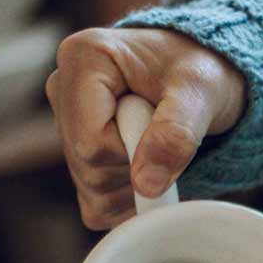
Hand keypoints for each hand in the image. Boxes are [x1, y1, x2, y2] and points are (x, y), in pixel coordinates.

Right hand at [46, 27, 246, 228]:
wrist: (201, 77)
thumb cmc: (200, 70)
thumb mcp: (199, 92)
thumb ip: (175, 134)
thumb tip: (145, 186)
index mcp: (81, 58)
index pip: (91, 142)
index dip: (134, 152)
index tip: (163, 128)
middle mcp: (61, 89)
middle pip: (89, 169)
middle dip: (137, 168)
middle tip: (166, 136)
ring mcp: (63, 123)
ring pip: (92, 191)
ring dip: (136, 185)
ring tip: (158, 144)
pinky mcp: (75, 154)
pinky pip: (95, 204)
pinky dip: (129, 199)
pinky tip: (149, 166)